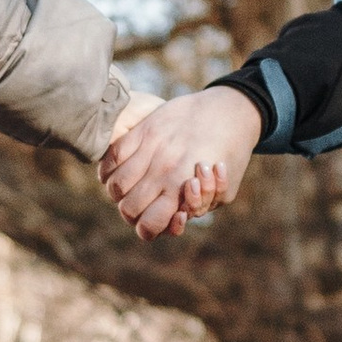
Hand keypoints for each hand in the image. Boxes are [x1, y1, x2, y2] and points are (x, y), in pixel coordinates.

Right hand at [100, 86, 262, 239]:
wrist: (230, 111)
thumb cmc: (230, 156)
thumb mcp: (225, 192)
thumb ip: (199, 209)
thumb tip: (177, 215)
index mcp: (182, 189)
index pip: (147, 226)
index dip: (148, 230)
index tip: (156, 219)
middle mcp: (162, 170)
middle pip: (127, 209)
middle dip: (135, 213)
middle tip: (146, 203)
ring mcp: (150, 148)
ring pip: (115, 185)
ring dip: (120, 192)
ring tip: (133, 186)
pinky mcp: (144, 129)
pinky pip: (113, 155)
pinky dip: (110, 168)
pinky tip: (123, 169)